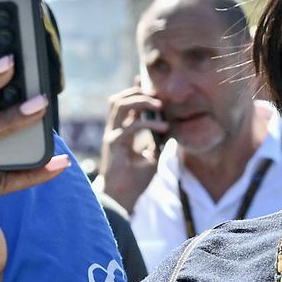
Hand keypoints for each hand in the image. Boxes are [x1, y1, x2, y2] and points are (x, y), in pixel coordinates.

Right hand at [100, 85, 163, 210]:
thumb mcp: (150, 158)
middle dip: (139, 92)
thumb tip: (169, 132)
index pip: (125, 104)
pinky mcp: (113, 144)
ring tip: (160, 105)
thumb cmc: (134, 180)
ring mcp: (111, 135)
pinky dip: (148, 124)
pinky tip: (163, 127)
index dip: (135, 91)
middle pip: (119, 99)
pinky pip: (131, 127)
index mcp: (120, 132)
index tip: (148, 83)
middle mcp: (113, 130)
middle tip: (159, 97)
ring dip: (141, 101)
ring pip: (120, 105)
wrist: (122, 198)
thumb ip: (156, 143)